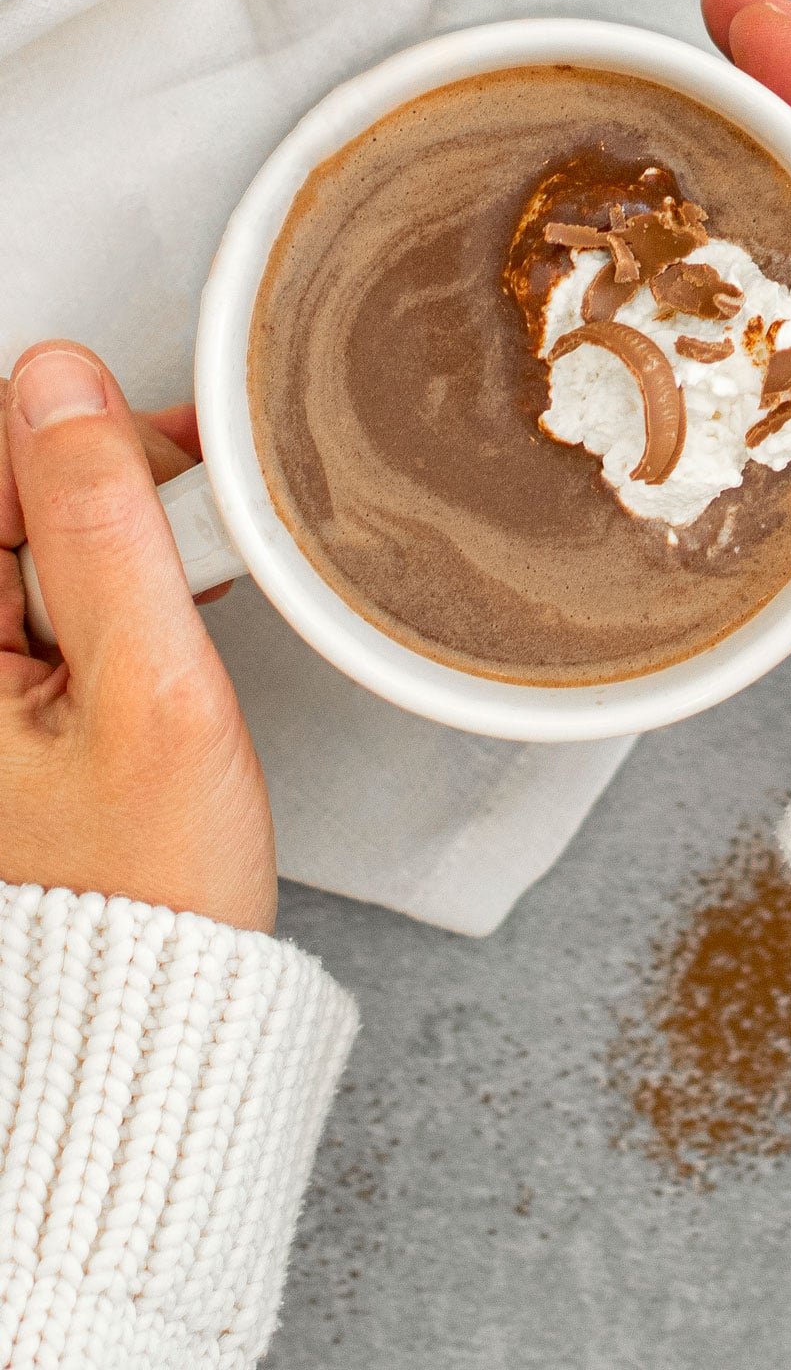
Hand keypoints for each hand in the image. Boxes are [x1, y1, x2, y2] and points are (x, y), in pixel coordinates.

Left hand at [0, 341, 275, 929]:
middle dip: (111, 488)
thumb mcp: (149, 691)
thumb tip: (60, 384)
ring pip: (39, 526)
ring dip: (122, 532)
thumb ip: (103, 528)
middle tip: (185, 554)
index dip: (89, 447)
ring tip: (180, 598)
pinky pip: (52, 579)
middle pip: (11, 486)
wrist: (149, 994)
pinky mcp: (8, 683)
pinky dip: (117, 575)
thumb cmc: (144, 886)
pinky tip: (158, 613)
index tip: (169, 492)